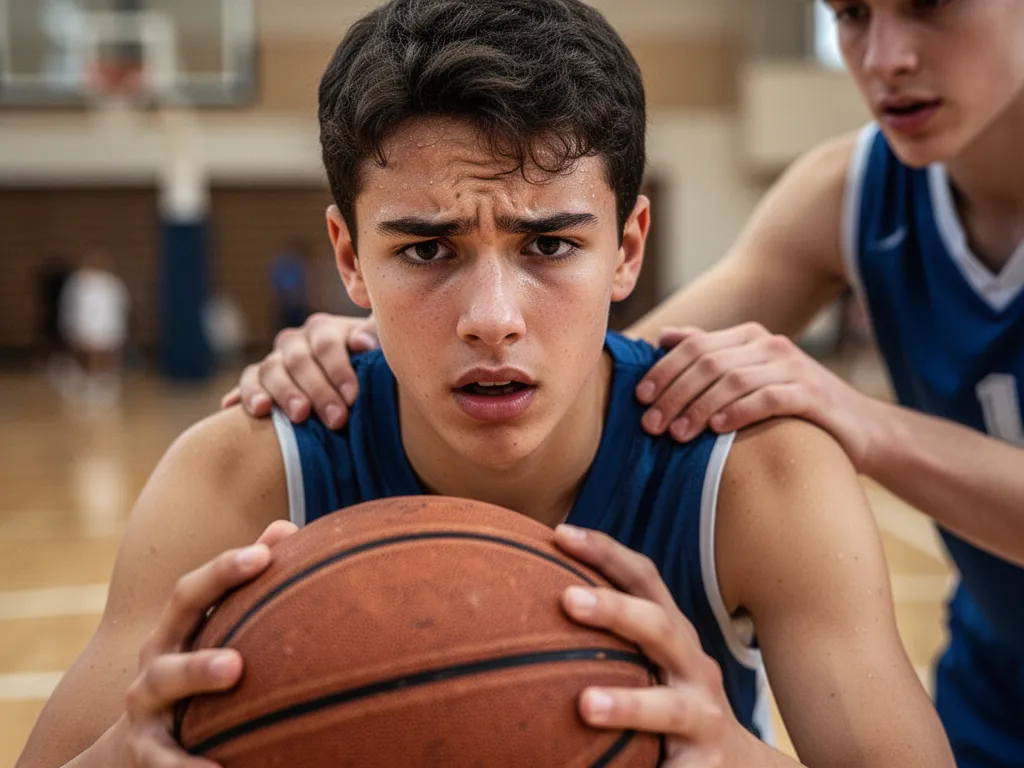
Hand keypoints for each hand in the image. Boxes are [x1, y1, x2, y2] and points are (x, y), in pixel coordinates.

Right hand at [115, 521, 298, 765]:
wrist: (132, 746)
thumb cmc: (193, 671)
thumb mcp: (210, 630)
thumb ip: (244, 583)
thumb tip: (290, 527)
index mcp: (175, 629)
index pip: (193, 592)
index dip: (225, 570)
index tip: (266, 554)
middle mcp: (154, 663)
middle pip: (171, 645)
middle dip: (202, 647)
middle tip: (239, 659)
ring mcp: (145, 710)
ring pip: (163, 692)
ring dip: (195, 682)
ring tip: (233, 675)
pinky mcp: (147, 753)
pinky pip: (165, 762)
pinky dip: (189, 767)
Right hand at [221, 313, 378, 429]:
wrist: (347, 386)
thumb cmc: (367, 368)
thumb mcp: (377, 350)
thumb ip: (375, 338)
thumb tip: (362, 343)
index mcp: (324, 328)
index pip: (327, 343)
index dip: (339, 369)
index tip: (352, 397)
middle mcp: (295, 340)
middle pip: (299, 360)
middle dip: (319, 391)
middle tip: (336, 420)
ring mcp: (274, 359)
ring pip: (271, 369)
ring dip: (285, 394)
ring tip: (299, 417)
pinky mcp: (256, 378)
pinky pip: (247, 381)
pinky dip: (248, 395)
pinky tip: (254, 411)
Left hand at [553, 525, 759, 766]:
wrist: (735, 766)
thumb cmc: (667, 700)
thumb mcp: (646, 661)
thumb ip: (604, 635)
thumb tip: (518, 607)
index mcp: (673, 633)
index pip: (643, 579)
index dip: (606, 551)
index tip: (561, 533)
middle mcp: (693, 666)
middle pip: (659, 627)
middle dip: (616, 609)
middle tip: (567, 599)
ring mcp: (703, 717)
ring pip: (669, 708)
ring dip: (629, 704)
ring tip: (585, 706)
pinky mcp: (704, 765)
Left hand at [636, 323, 876, 469]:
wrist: (861, 428)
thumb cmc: (793, 405)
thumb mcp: (750, 376)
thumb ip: (711, 353)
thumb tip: (664, 337)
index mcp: (749, 337)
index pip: (694, 346)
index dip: (663, 371)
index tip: (639, 398)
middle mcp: (770, 346)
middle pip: (708, 363)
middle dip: (674, 393)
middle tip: (651, 424)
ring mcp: (793, 367)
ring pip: (733, 380)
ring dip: (698, 407)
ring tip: (677, 434)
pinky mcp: (812, 395)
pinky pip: (769, 398)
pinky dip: (738, 412)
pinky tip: (716, 429)